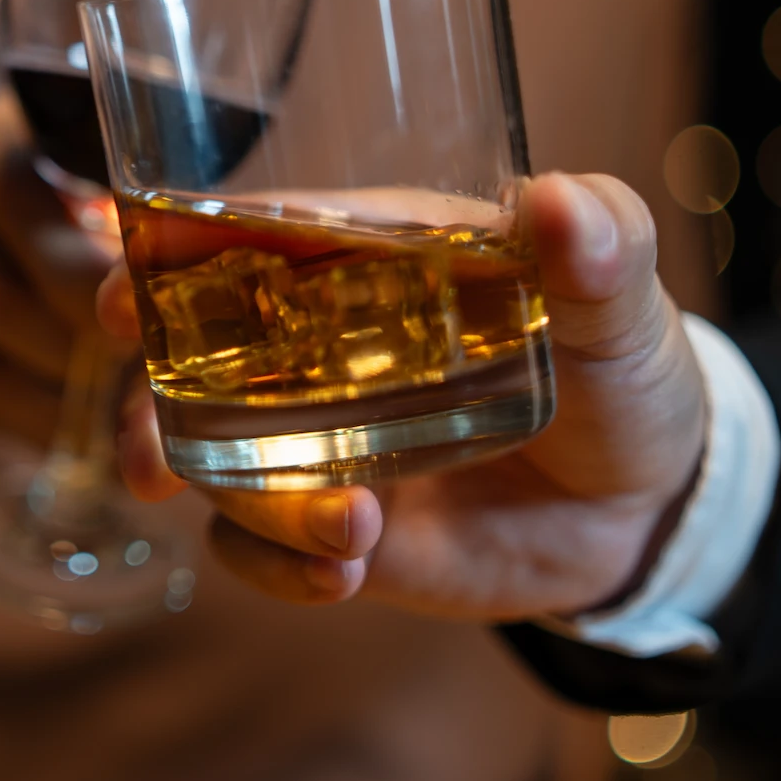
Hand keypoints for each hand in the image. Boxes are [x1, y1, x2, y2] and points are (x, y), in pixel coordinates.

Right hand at [101, 172, 707, 618]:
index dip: (175, 246)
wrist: (645, 502)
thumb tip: (561, 206)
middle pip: (185, 355)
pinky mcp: (326, 524)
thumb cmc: (621, 365)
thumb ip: (603, 245)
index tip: (135, 266)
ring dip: (246, 500)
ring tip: (344, 526)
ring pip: (210, 463)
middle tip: (143, 443)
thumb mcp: (622, 298)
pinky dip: (280, 567)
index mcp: (361, 260)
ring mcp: (311, 439)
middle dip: (143, 396)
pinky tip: (344, 575)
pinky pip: (256, 548)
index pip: (247, 237)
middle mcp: (312, 347)